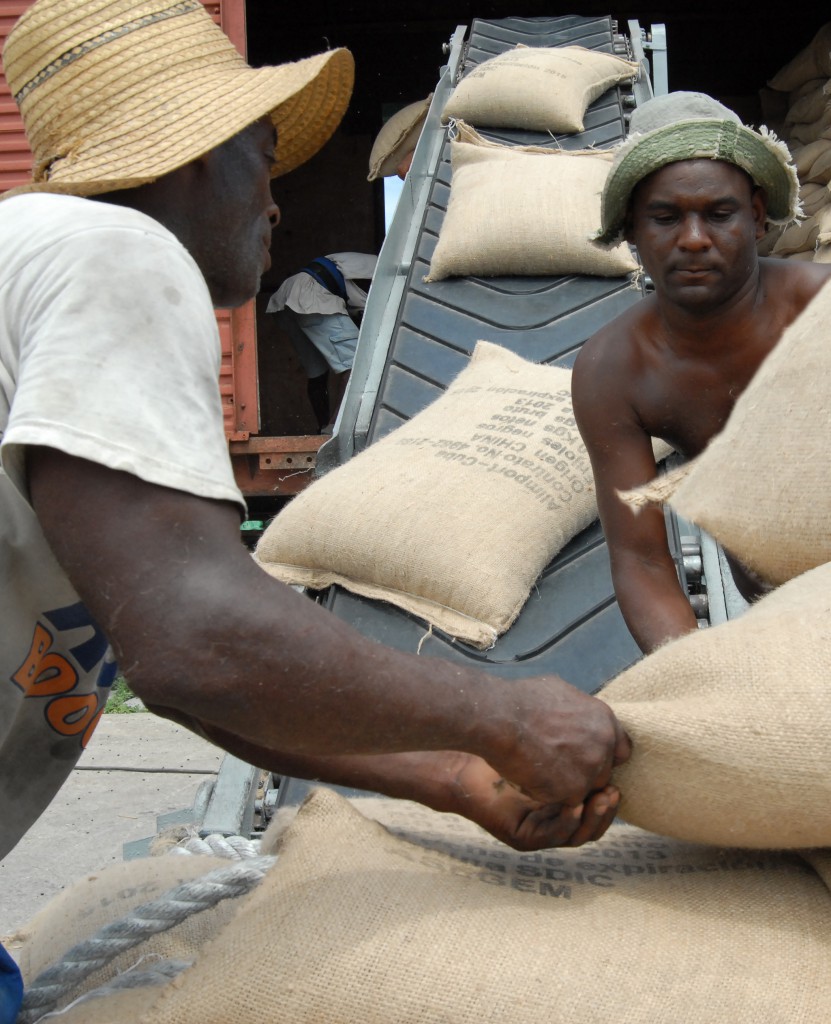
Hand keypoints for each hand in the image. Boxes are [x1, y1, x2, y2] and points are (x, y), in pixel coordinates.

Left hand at [444, 752, 620, 849]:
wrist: (463, 764)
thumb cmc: (504, 748)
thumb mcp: (546, 747)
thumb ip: (574, 748)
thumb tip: (609, 733)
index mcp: (563, 802)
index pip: (598, 805)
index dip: (609, 793)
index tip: (619, 774)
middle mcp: (553, 822)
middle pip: (593, 824)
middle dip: (607, 809)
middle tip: (614, 792)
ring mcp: (539, 832)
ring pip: (578, 834)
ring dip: (594, 818)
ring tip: (601, 800)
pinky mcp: (523, 838)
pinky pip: (552, 835)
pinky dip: (565, 822)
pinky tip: (574, 806)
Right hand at [478, 676, 630, 808]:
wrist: (501, 718)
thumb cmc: (523, 700)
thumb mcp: (561, 691)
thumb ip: (579, 711)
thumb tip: (578, 715)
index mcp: (605, 721)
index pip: (621, 750)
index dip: (604, 755)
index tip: (585, 756)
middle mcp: (604, 746)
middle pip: (603, 773)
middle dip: (583, 773)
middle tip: (557, 766)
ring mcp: (590, 771)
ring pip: (584, 790)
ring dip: (565, 785)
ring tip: (540, 770)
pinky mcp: (572, 791)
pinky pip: (564, 801)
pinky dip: (548, 794)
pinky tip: (531, 777)